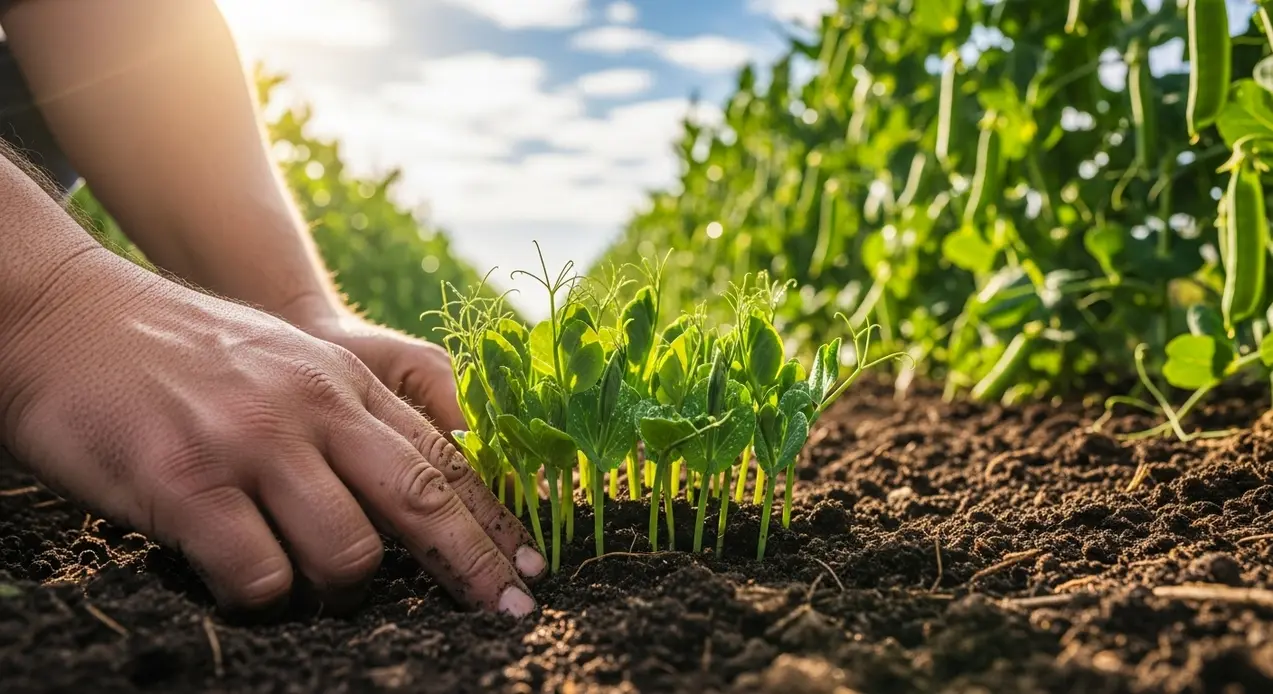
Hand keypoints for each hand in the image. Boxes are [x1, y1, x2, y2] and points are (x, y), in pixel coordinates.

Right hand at [0, 250, 545, 615]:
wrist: (68, 314)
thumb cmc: (184, 352)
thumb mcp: (288, 360)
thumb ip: (350, 413)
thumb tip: (416, 483)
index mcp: (343, 381)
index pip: (442, 458)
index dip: (496, 519)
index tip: (534, 568)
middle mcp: (312, 408)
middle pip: (422, 501)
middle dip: (475, 567)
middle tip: (511, 614)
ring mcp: (252, 443)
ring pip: (350, 552)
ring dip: (344, 592)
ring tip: (316, 594)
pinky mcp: (186, 482)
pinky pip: (260, 574)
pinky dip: (264, 598)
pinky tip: (244, 585)